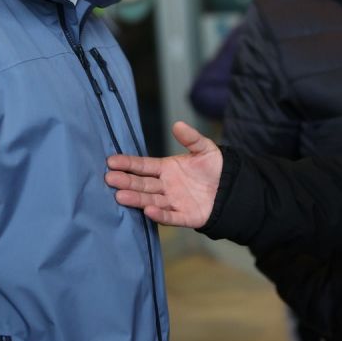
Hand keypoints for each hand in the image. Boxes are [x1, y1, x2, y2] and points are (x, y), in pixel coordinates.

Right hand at [105, 121, 222, 227]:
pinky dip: (160, 215)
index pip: (143, 166)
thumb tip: (177, 124)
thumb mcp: (204, 149)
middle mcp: (166, 186)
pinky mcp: (185, 216)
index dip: (128, 164)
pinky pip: (170, 216)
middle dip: (125, 181)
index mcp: (166, 169)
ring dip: (136, 199)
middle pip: (142, 184)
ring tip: (120, 196)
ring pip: (150, 200)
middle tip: (109, 178)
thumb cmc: (215, 167)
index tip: (111, 161)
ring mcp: (173, 202)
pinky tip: (148, 210)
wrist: (232, 188)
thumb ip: (191, 138)